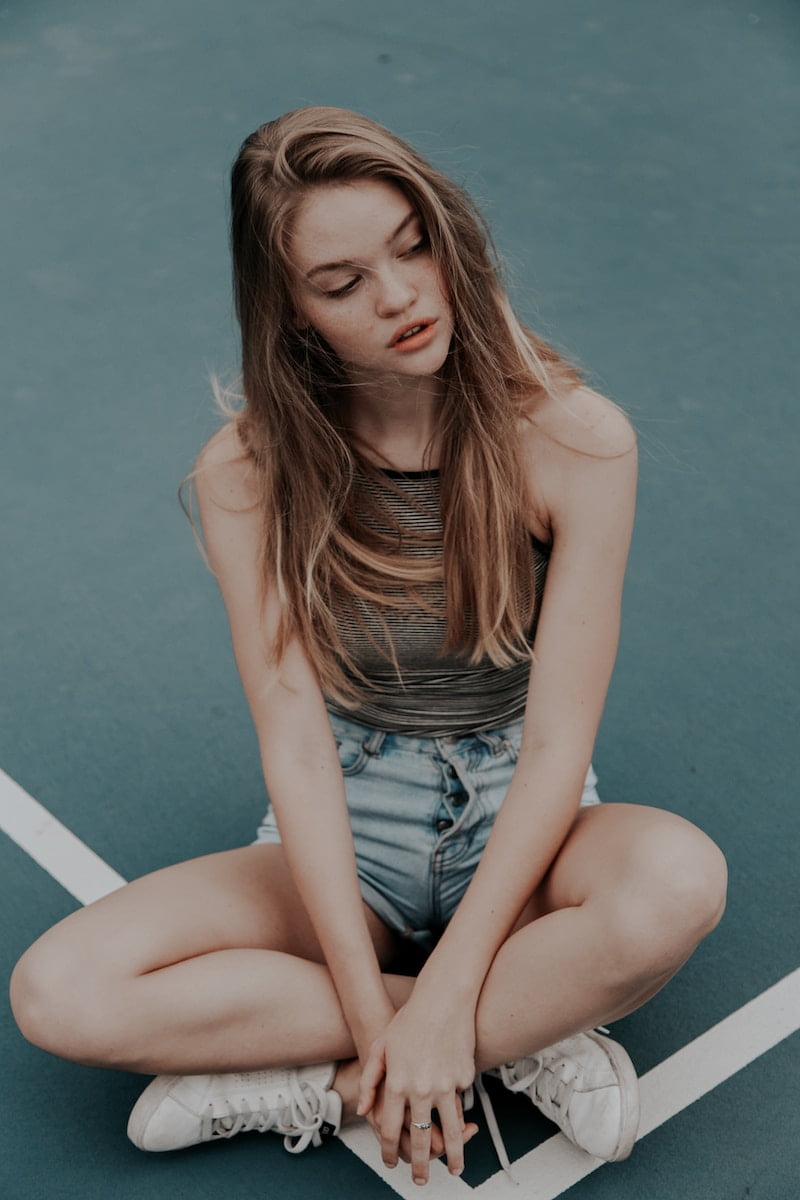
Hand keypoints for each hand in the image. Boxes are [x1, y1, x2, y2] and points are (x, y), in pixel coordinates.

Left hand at [357, 999, 478, 1184]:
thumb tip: (363, 1109)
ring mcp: (445, 1085)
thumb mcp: (380, 1047)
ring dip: (454, 1156)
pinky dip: (459, 1110)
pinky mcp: (464, 1078)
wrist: (443, 1000)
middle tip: (420, 1180)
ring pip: (451, 1132)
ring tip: (456, 1170)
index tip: (389, 1162)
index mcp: (397, 1084)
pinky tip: (461, 1115)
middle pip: (421, 1140)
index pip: (390, 1130)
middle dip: (421, 1166)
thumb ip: (369, 1081)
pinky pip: (460, 1100)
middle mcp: (420, 1089)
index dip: (388, 1151)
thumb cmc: (409, 1021)